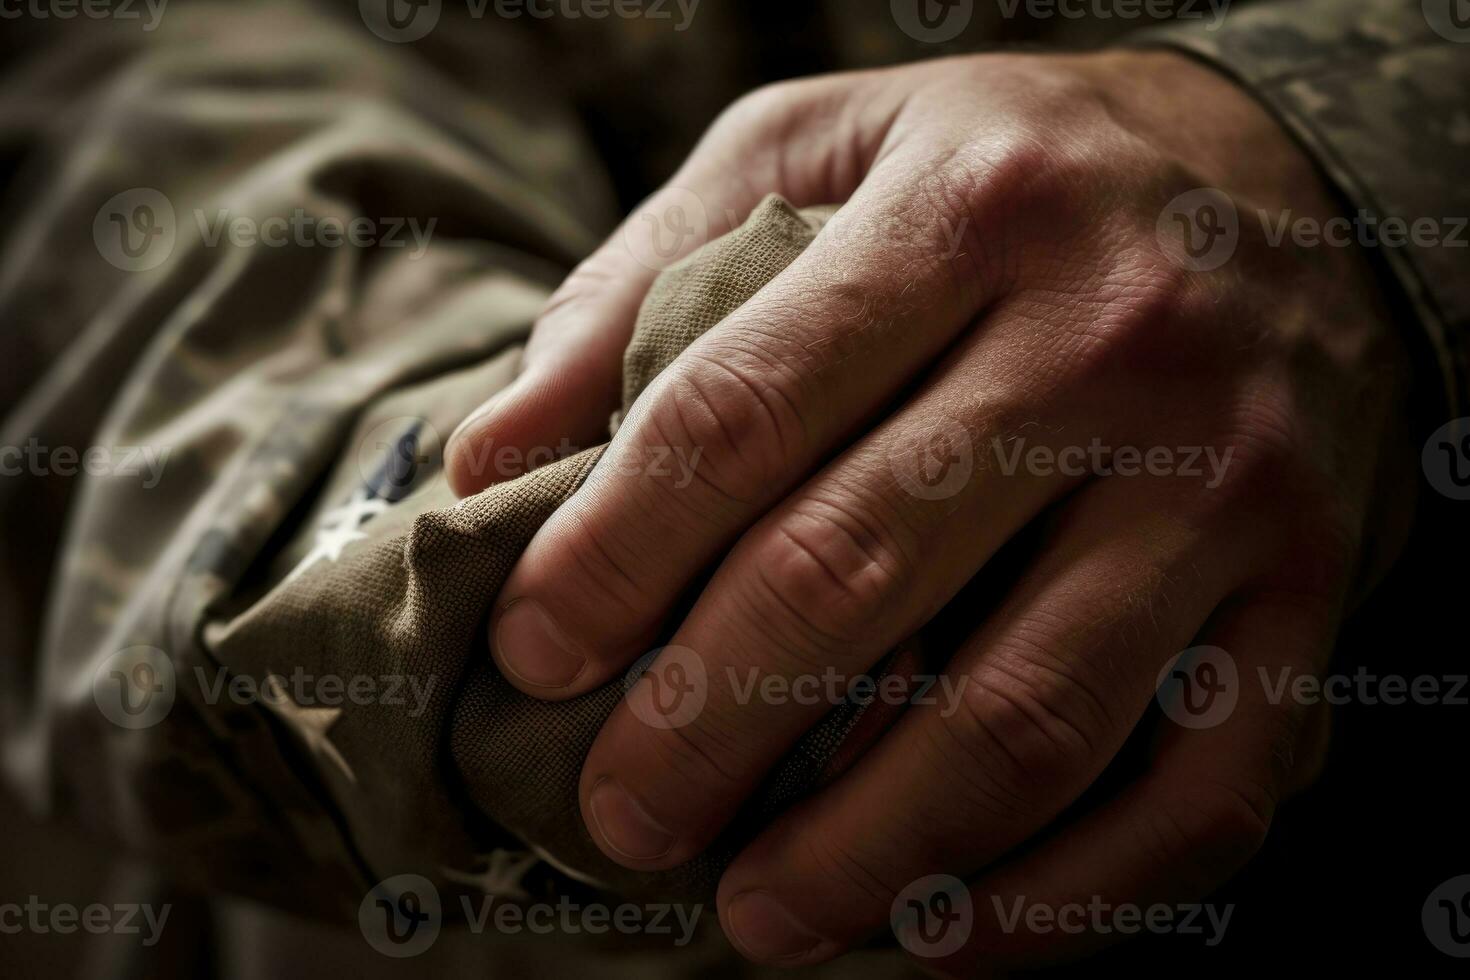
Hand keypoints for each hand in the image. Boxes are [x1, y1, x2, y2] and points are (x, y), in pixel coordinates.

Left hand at [445, 50, 1413, 971]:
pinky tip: (935, 935)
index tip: (535, 654)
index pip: (743, 412)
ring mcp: (1225, 479)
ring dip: (862, 848)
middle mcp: (1112, 339)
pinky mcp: (1307, 592)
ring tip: (752, 913)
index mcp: (968, 211)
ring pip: (1025, 713)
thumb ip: (645, 284)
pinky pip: (1199, 790)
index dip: (614, 555)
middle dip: (705, 724)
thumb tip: (494, 456)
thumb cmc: (1010, 170)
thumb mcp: (815, 148)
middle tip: (620, 814)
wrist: (1283, 179)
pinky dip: (1063, 899)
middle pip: (862, 569)